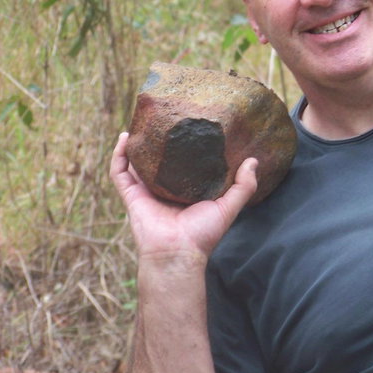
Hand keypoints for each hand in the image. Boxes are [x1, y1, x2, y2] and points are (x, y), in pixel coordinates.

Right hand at [109, 132, 257, 265]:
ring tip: (142, 122)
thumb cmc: (203, 233)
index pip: (186, 165)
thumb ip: (243, 186)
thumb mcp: (229, 206)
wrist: (178, 252)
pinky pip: (120, 172)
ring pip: (137, 163)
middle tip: (166, 120)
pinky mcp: (131, 196)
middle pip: (160, 161)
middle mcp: (165, 190)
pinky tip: (125, 137)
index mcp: (186, 191)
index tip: (193, 127)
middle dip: (160, 142)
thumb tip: (253, 161)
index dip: (188, 148)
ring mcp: (146, 192)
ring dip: (137, 144)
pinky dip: (119, 155)